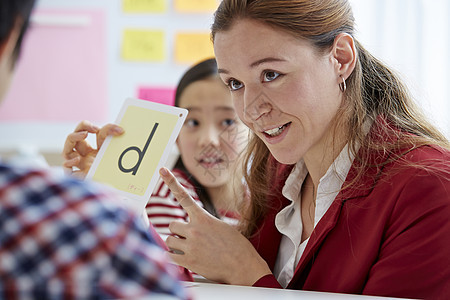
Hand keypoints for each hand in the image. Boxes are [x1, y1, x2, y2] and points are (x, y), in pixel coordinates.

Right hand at [62, 120, 123, 177]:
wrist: (121, 192)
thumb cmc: (119, 172)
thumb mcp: (116, 152)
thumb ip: (115, 140)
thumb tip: (121, 129)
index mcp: (92, 150)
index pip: (84, 133)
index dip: (87, 126)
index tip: (96, 127)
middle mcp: (84, 158)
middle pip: (72, 139)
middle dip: (78, 129)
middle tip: (90, 130)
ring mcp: (80, 167)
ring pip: (66, 152)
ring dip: (72, 139)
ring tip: (84, 136)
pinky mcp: (80, 178)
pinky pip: (66, 170)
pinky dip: (68, 163)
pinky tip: (77, 160)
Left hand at [159, 167, 271, 285]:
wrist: (244, 266)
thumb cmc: (237, 247)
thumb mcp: (223, 227)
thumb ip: (206, 223)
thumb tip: (195, 225)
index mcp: (204, 218)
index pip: (184, 197)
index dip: (171, 182)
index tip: (162, 170)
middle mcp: (194, 229)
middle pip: (172, 224)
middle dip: (178, 231)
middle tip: (190, 238)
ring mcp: (190, 245)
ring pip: (169, 240)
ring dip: (176, 244)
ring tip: (191, 250)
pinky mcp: (188, 262)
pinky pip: (169, 257)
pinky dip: (174, 258)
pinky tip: (184, 260)